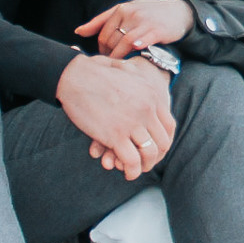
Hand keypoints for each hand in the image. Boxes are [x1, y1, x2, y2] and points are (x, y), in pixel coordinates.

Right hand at [56, 53, 175, 177]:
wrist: (74, 76)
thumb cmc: (95, 72)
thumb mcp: (126, 69)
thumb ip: (138, 75)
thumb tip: (141, 71)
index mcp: (152, 96)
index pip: (169, 126)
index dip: (164, 141)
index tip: (155, 148)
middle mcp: (147, 110)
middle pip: (163, 141)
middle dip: (155, 156)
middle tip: (146, 162)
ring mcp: (132, 122)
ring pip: (149, 153)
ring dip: (145, 166)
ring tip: (137, 170)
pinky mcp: (115, 135)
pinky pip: (131, 160)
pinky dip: (132, 171)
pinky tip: (127, 173)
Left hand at [76, 0, 194, 56]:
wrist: (178, 12)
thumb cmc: (149, 14)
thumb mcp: (125, 11)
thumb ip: (101, 21)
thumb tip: (78, 31)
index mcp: (121, 9)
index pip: (103, 33)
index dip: (101, 49)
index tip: (106, 58)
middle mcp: (130, 13)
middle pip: (112, 39)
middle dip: (109, 55)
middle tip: (113, 65)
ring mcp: (144, 21)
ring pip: (124, 42)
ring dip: (120, 56)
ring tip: (121, 66)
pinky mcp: (157, 30)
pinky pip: (142, 40)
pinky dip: (135, 48)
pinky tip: (134, 54)